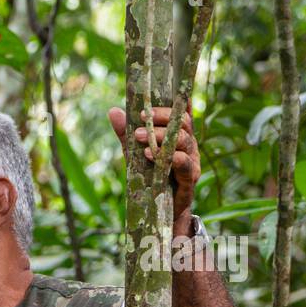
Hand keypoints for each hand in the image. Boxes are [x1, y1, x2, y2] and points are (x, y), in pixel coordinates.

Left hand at [108, 103, 198, 226]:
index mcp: (177, 134)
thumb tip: (113, 110)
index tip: (158, 95)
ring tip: (140, 137)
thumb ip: (126, 134)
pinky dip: (172, 157)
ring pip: (183, 140)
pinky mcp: (190, 178)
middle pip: (182, 122)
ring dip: (161, 136)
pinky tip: (154, 155)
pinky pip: (185, 164)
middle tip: (142, 117)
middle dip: (161, 117)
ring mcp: (192, 160)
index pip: (182, 111)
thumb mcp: (134, 153)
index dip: (176, 100)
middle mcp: (188, 144)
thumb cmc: (150, 178)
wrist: (160, 211)